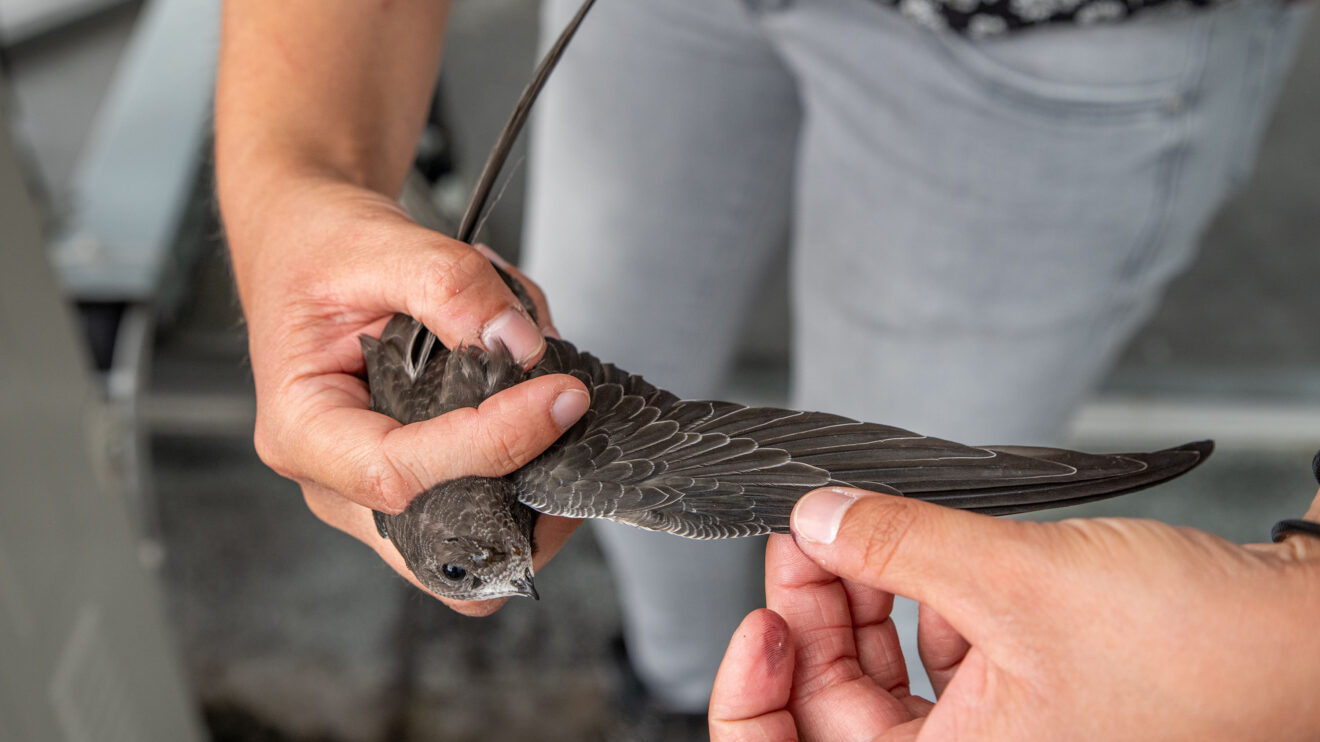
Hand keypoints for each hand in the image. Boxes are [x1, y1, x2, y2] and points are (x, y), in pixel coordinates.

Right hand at [223, 177, 588, 615]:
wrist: (311, 247)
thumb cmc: (322, 250)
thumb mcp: (377, 241)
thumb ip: (451, 285)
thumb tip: (521, 343)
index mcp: (303, 430)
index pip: (401, 474)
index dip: (492, 445)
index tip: (560, 396)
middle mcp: (337, 482)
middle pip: (445, 541)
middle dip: (526, 489)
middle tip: (573, 413)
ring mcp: (379, 494)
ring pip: (479, 538)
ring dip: (534, 473)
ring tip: (542, 387)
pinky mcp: (421, 483)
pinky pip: (488, 506)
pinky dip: (529, 460)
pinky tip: (532, 398)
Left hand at [711, 486, 1319, 739]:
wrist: (1304, 638)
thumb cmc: (1199, 651)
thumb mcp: (1017, 580)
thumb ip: (898, 546)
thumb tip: (816, 520)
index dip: (756, 700)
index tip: (759, 621)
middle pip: (839, 706)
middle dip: (815, 615)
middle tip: (805, 537)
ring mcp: (1001, 736)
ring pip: (887, 675)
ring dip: (868, 598)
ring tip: (863, 529)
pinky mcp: (1029, 696)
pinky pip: (943, 657)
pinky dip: (928, 602)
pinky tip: (935, 553)